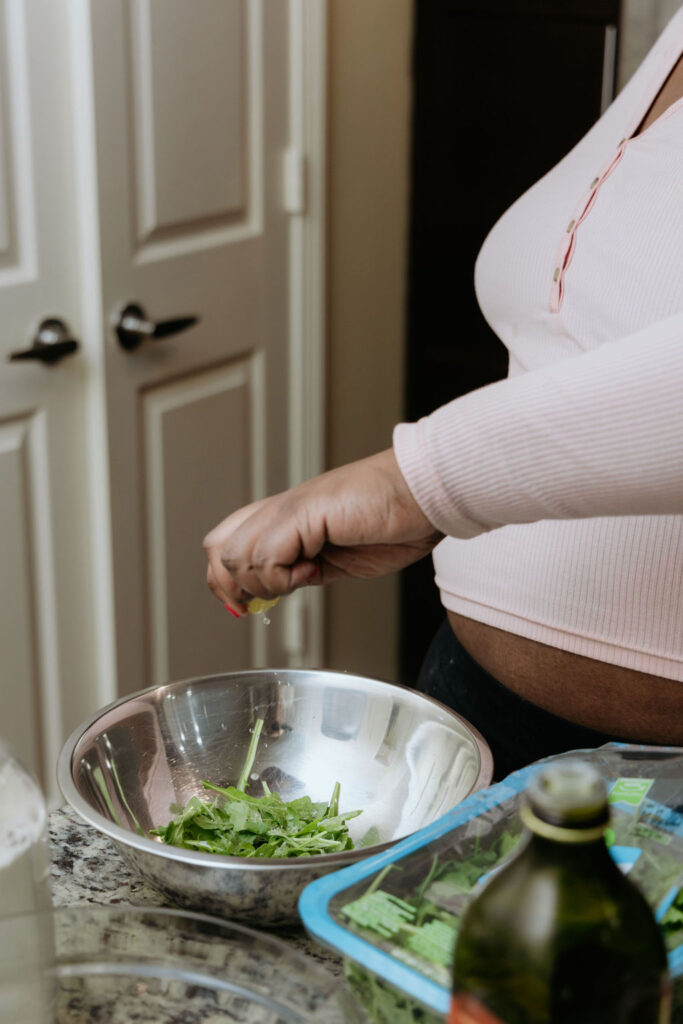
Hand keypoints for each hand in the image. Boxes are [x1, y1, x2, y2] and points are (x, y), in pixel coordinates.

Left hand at [203, 448, 442, 613]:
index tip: (246, 608)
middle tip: (266, 600)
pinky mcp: (302, 513)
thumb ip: (303, 569)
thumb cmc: (394, 520)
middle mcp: (279, 511)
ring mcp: (288, 509)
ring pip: (236, 558)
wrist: (423, 493)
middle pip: (216, 549)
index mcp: (284, 518)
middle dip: (233, 588)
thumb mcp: (337, 557)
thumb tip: (277, 590)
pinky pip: (266, 557)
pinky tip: (313, 568)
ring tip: (304, 576)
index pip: (224, 545)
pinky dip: (283, 577)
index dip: (224, 582)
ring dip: (267, 583)